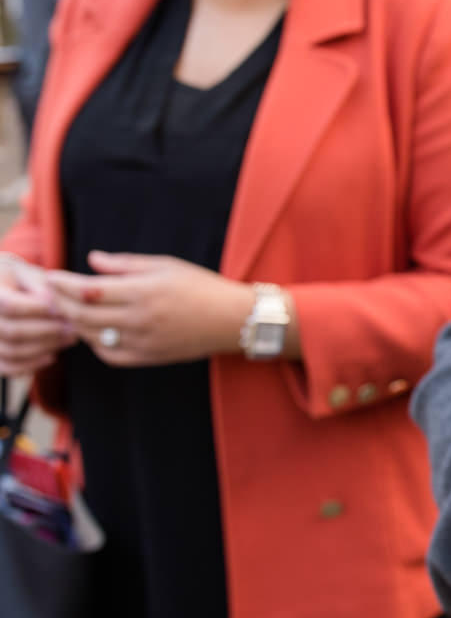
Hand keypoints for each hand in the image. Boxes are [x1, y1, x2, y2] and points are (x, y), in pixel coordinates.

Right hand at [0, 255, 75, 374]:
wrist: (5, 291)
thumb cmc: (20, 281)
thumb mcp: (29, 274)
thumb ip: (40, 285)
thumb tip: (52, 303)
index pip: (10, 306)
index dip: (37, 310)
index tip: (61, 309)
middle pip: (13, 331)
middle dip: (47, 331)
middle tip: (73, 328)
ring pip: (12, 351)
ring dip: (44, 348)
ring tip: (69, 340)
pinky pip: (7, 367)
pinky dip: (31, 365)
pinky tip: (51, 356)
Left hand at [45, 252, 254, 366]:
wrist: (232, 319)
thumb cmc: (201, 286)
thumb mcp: (166, 265)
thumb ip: (125, 264)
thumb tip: (92, 260)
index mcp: (144, 291)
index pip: (87, 290)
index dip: (63, 284)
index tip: (51, 277)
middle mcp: (140, 318)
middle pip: (82, 315)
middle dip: (60, 303)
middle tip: (52, 294)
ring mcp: (142, 341)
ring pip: (90, 335)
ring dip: (73, 323)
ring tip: (67, 310)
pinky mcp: (148, 357)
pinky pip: (108, 354)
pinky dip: (94, 343)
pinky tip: (94, 331)